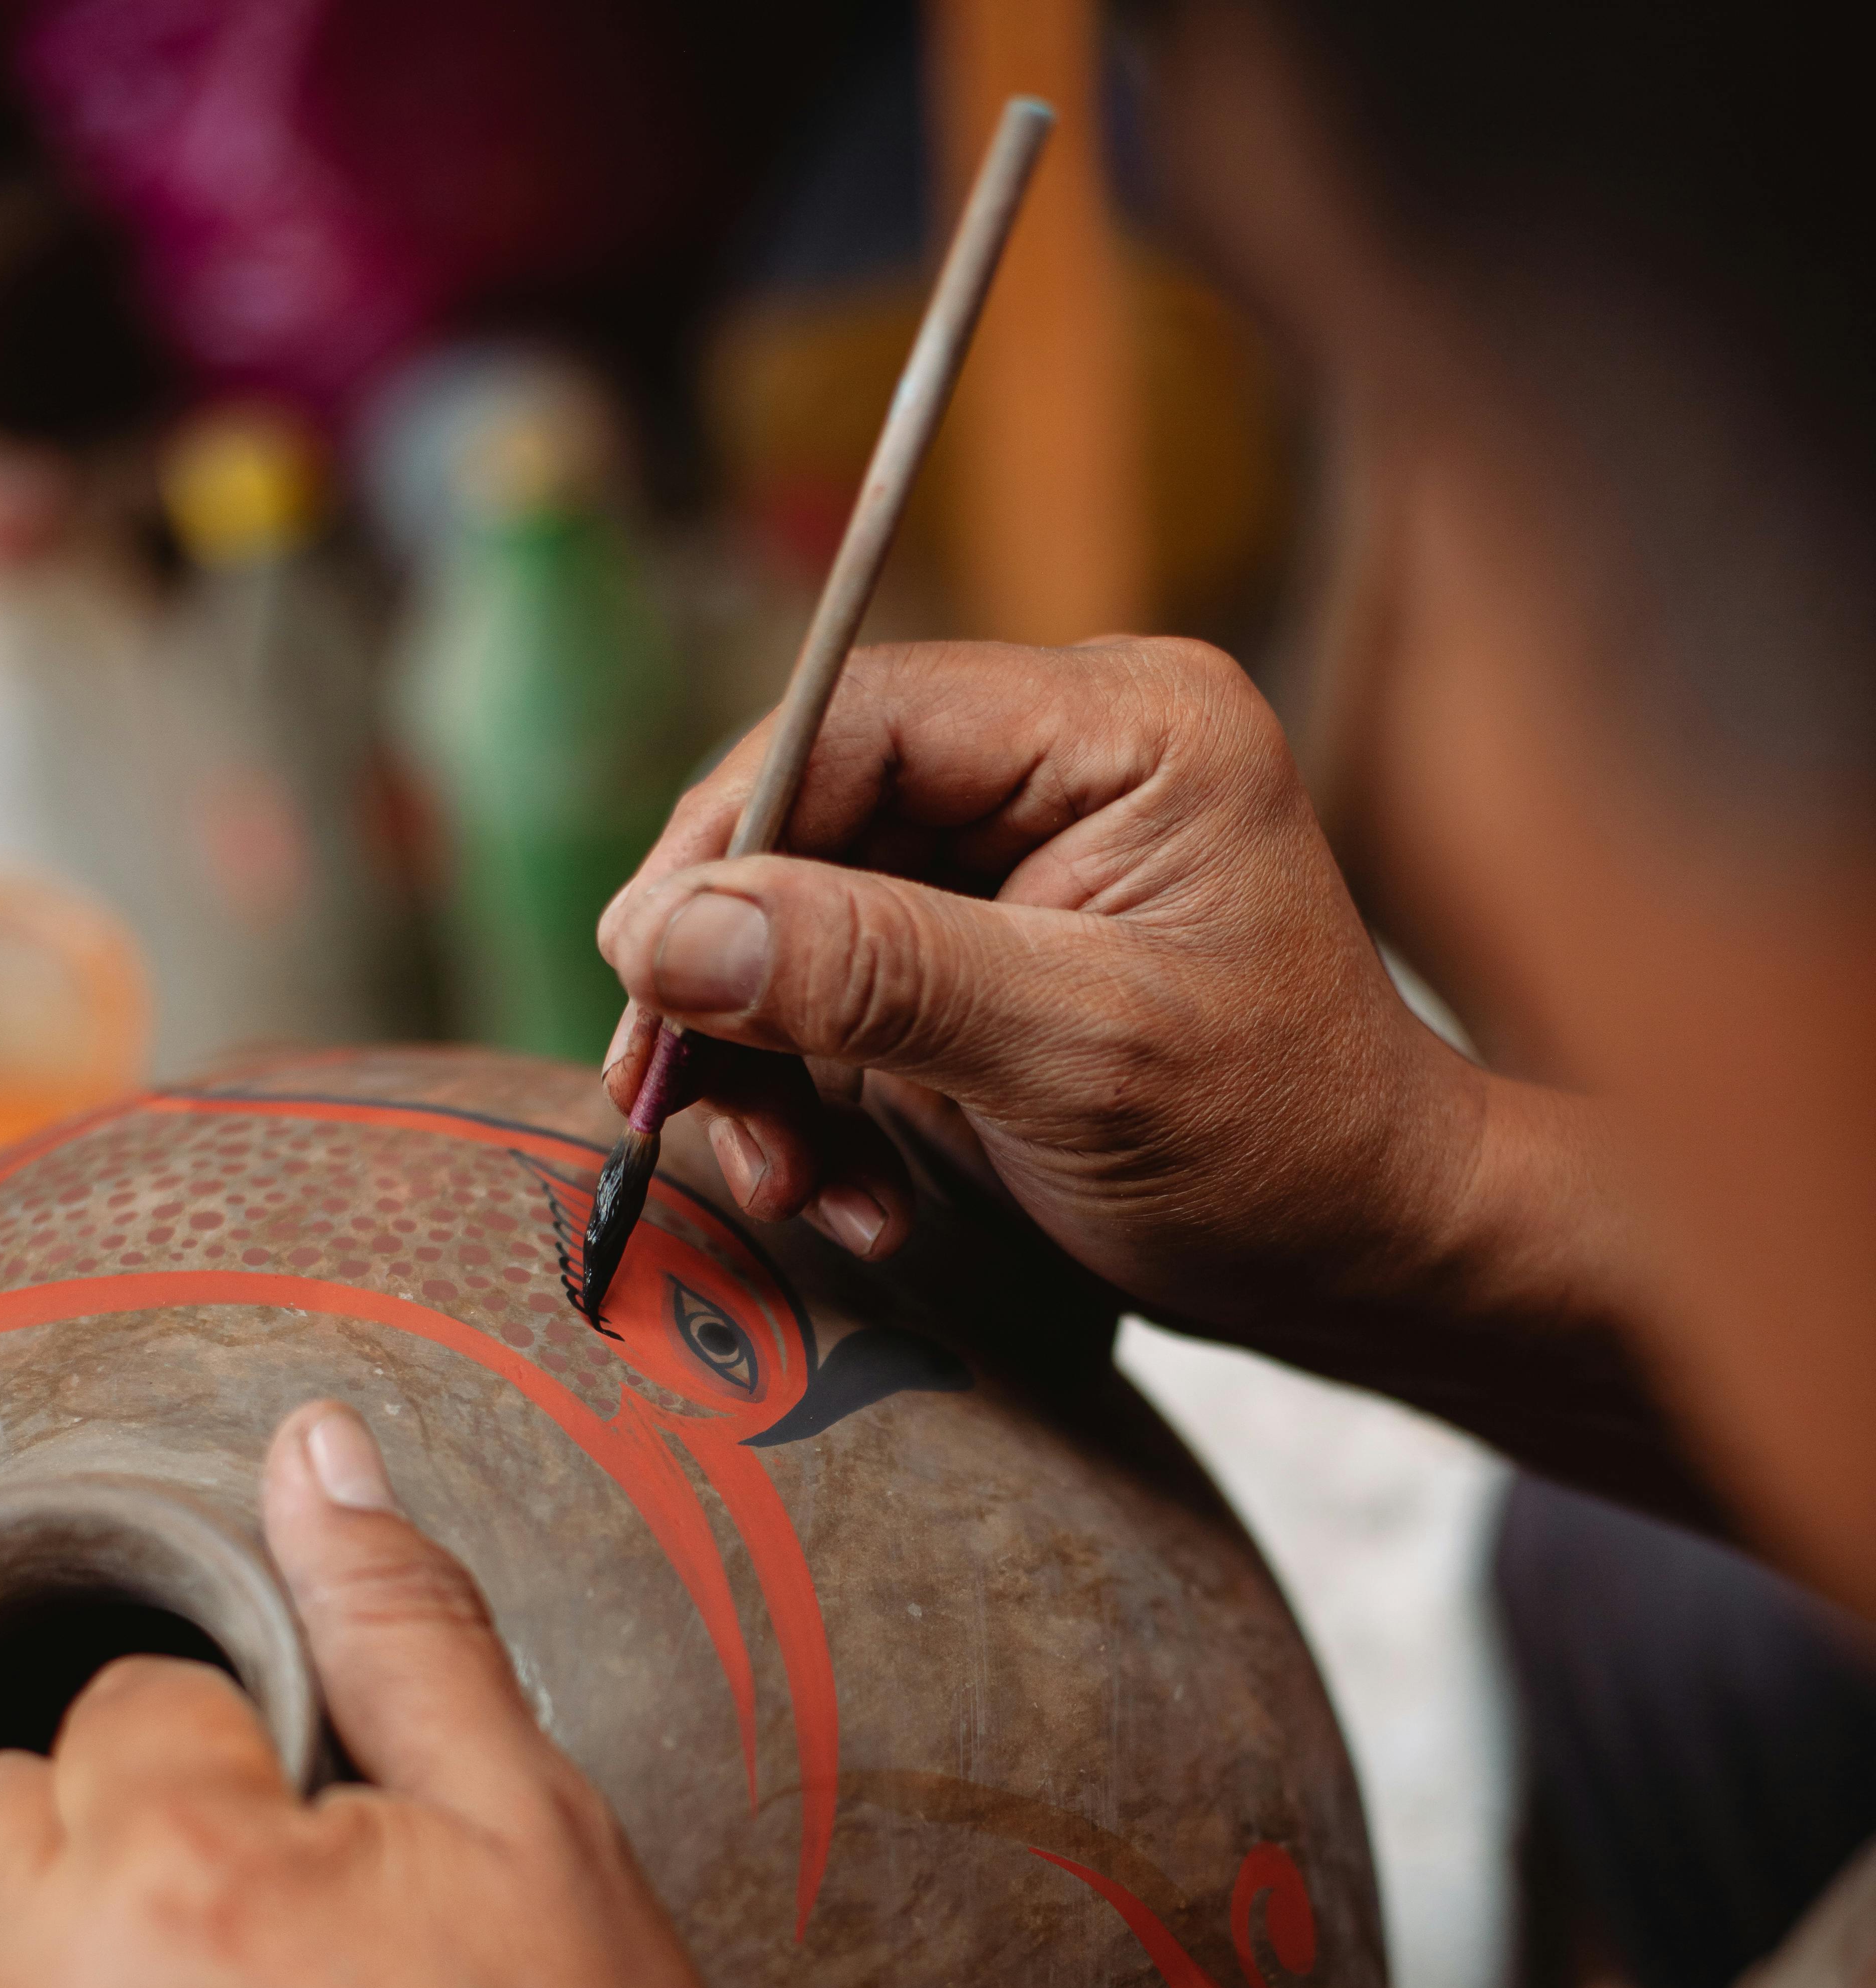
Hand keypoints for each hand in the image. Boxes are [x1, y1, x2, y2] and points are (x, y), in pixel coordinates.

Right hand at [599, 636, 1723, 1522]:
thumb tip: (667, 931)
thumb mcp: (1083, 1058)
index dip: (725, 837)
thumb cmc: (1282, 1149)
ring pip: (798, 924)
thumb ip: (878, 976)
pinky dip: (818, 1108)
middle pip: (807, 821)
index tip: (640, 971)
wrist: (1362, 1255)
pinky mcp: (976, 961)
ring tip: (798, 1186)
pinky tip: (859, 1199)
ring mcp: (1011, 866)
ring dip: (767, 1068)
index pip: (855, 718)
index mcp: (1120, 724)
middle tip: (673, 1101)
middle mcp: (1058, 766)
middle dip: (734, 978)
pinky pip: (835, 1006)